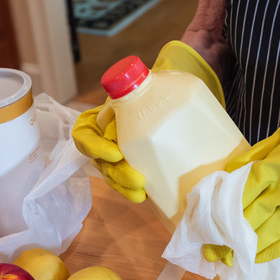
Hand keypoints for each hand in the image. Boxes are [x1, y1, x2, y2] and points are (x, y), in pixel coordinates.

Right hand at [71, 41, 223, 201]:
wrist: (196, 90)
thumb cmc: (173, 83)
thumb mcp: (157, 81)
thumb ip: (141, 83)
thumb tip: (127, 82)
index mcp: (109, 116)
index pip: (84, 133)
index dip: (93, 146)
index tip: (115, 153)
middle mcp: (113, 135)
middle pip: (99, 161)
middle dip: (115, 175)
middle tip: (137, 181)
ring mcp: (128, 152)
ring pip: (113, 175)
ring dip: (122, 187)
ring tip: (141, 193)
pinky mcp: (145, 166)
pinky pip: (130, 182)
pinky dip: (133, 191)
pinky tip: (147, 198)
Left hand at [205, 69, 279, 263]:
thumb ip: (258, 155)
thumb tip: (233, 173)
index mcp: (277, 168)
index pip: (237, 197)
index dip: (218, 212)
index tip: (202, 222)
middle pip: (247, 222)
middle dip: (225, 238)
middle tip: (207, 251)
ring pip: (267, 237)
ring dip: (244, 251)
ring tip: (225, 260)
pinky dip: (272, 251)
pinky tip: (256, 258)